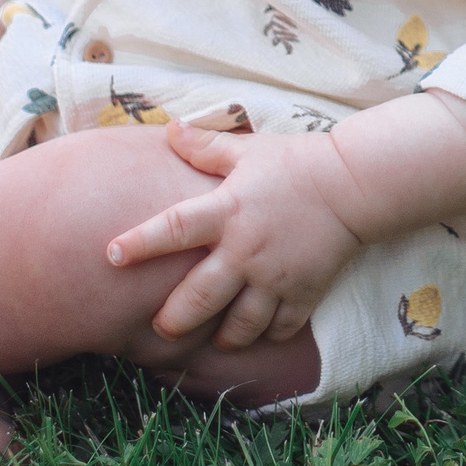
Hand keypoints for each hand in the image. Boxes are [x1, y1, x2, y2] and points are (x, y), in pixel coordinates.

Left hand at [106, 125, 362, 351]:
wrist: (353, 184)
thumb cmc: (295, 162)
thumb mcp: (247, 150)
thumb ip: (205, 146)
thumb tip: (169, 129)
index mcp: (227, 211)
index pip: (174, 228)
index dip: (140, 243)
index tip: (111, 256)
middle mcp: (246, 249)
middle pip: (199, 298)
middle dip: (173, 321)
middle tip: (161, 328)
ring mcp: (275, 276)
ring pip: (239, 326)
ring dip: (221, 336)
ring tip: (212, 335)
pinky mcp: (303, 292)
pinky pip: (278, 328)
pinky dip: (265, 335)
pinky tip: (257, 330)